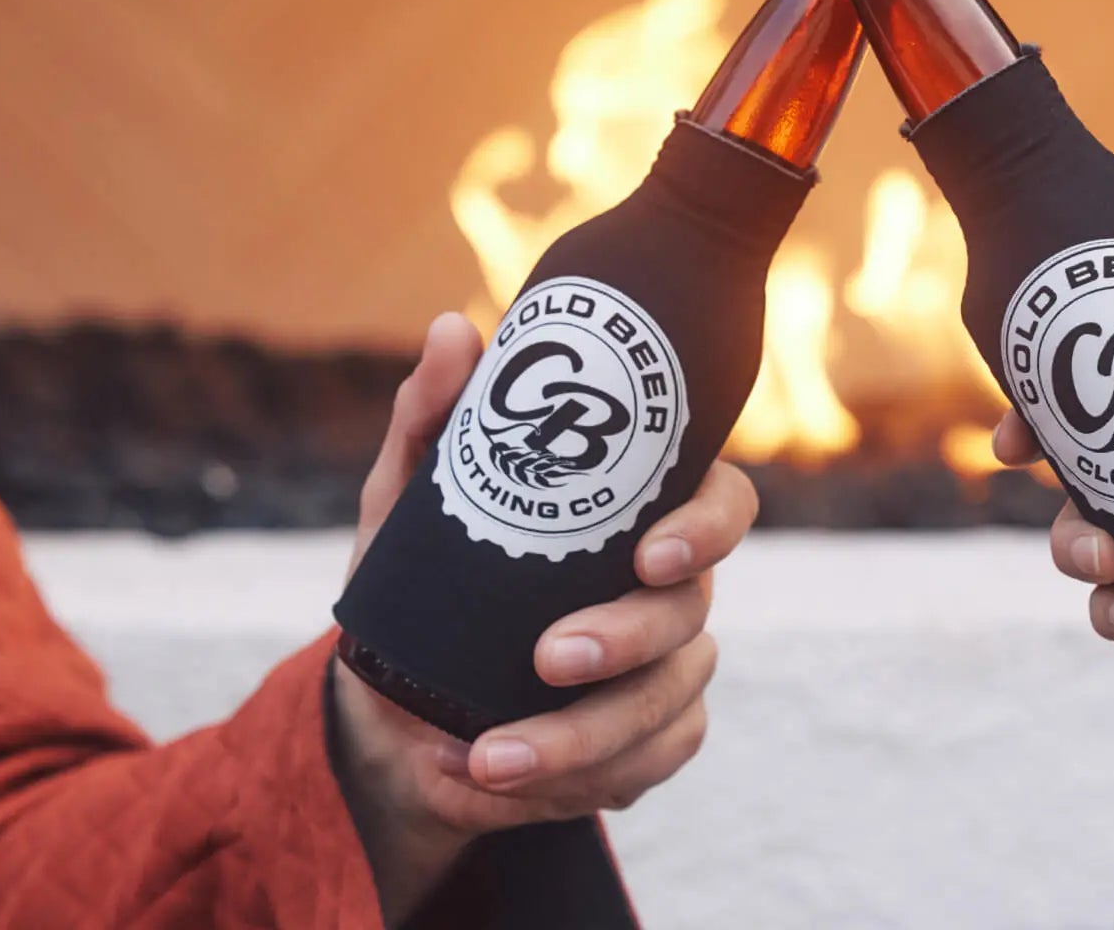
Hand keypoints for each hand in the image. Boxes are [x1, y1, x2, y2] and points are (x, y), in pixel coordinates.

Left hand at [331, 313, 750, 919]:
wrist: (392, 710)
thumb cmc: (420, 586)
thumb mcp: (407, 504)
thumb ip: (432, 421)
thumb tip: (456, 329)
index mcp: (639, 520)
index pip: (722, 505)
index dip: (708, 528)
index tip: (650, 554)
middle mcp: (670, 594)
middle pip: (691, 617)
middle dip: (623, 643)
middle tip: (547, 658)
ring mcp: (667, 674)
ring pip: (670, 708)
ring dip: (583, 741)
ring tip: (487, 759)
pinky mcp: (649, 745)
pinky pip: (651, 768)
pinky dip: (580, 784)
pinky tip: (501, 782)